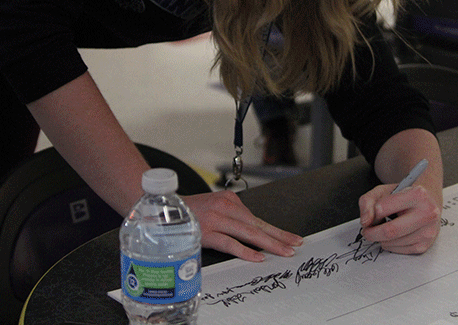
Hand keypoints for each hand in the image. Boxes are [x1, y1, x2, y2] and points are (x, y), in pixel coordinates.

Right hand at [183, 190, 302, 261]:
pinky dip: (244, 251)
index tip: (292, 238)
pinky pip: (229, 243)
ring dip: (268, 244)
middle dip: (278, 236)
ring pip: (248, 233)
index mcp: (229, 201)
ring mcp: (216, 219)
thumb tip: (250, 233)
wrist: (162, 210)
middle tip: (295, 245)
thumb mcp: (214, 207)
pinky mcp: (206, 232)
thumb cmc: (189, 213)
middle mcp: (225, 207)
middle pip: (257, 225)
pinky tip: (257, 257)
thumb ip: (231, 217)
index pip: (257, 219)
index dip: (276, 230)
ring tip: (283, 252)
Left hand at [356, 183, 440, 253]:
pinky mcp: (425, 245)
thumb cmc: (404, 196)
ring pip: (393, 243)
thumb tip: (365, 222)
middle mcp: (427, 213)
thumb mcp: (383, 191)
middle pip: (390, 231)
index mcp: (417, 195)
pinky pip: (399, 251)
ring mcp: (428, 231)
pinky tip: (393, 236)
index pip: (383, 208)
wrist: (428, 201)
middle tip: (367, 231)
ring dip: (381, 239)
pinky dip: (390, 245)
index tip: (370, 215)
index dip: (371, 214)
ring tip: (382, 230)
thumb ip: (367, 202)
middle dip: (372, 233)